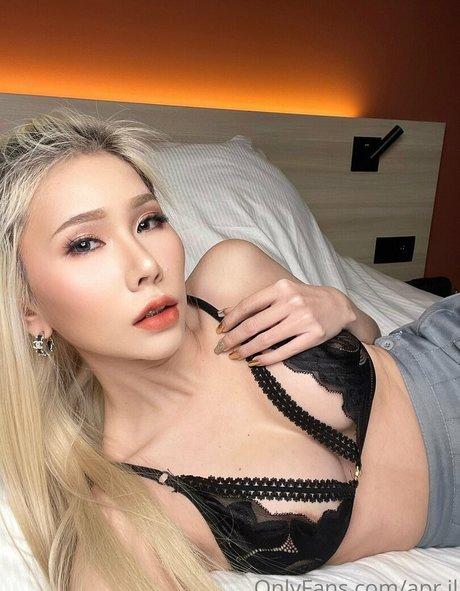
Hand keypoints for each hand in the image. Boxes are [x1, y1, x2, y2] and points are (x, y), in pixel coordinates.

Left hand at [214, 279, 378, 365]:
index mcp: (281, 288)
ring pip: (266, 339)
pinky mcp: (313, 336)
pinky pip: (285, 351)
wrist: (338, 305)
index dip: (231, 320)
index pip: (248, 305)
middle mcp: (291, 302)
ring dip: (246, 350)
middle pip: (253, 324)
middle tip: (221, 348)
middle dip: (233, 338)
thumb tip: (224, 312)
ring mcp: (303, 319)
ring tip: (235, 356)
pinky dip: (267, 358)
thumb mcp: (281, 293)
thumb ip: (255, 302)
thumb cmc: (304, 298)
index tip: (219, 331)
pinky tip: (256, 361)